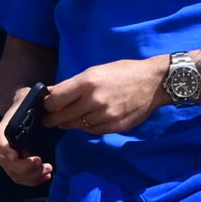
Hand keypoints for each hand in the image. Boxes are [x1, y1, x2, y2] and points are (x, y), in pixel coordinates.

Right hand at [0, 84, 53, 186]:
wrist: (21, 111)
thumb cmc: (26, 105)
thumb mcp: (29, 100)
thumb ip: (35, 101)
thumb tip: (49, 101)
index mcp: (2, 131)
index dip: (5, 151)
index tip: (16, 155)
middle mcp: (1, 147)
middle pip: (7, 163)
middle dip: (25, 167)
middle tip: (43, 163)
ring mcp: (7, 159)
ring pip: (15, 174)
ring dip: (32, 176)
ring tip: (48, 169)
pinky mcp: (16, 167)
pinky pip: (22, 178)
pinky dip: (34, 180)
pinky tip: (46, 176)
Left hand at [42, 56, 167, 134]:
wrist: (153, 83)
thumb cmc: (124, 72)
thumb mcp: (96, 71)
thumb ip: (72, 84)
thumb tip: (51, 94)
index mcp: (87, 82)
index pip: (54, 100)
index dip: (47, 105)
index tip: (47, 106)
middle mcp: (93, 101)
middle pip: (62, 117)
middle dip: (53, 118)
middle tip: (50, 119)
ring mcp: (104, 116)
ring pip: (76, 126)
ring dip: (70, 123)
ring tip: (69, 118)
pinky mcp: (114, 127)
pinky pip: (91, 131)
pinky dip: (87, 126)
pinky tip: (88, 119)